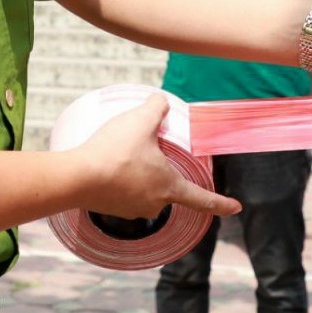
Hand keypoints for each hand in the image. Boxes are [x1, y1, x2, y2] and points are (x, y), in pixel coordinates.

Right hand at [77, 94, 239, 218]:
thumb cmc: (115, 152)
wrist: (76, 178)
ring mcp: (130, 209)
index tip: (236, 208)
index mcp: (169, 187)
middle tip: (140, 147)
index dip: (221, 203)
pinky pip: (121, 191)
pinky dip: (117, 178)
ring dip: (135, 172)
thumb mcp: (141, 120)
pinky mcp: (109, 208)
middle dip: (157, 166)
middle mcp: (153, 204)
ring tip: (119, 152)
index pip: (202, 199)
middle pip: (165, 184)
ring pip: (141, 187)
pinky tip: (106, 163)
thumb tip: (162, 103)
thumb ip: (157, 108)